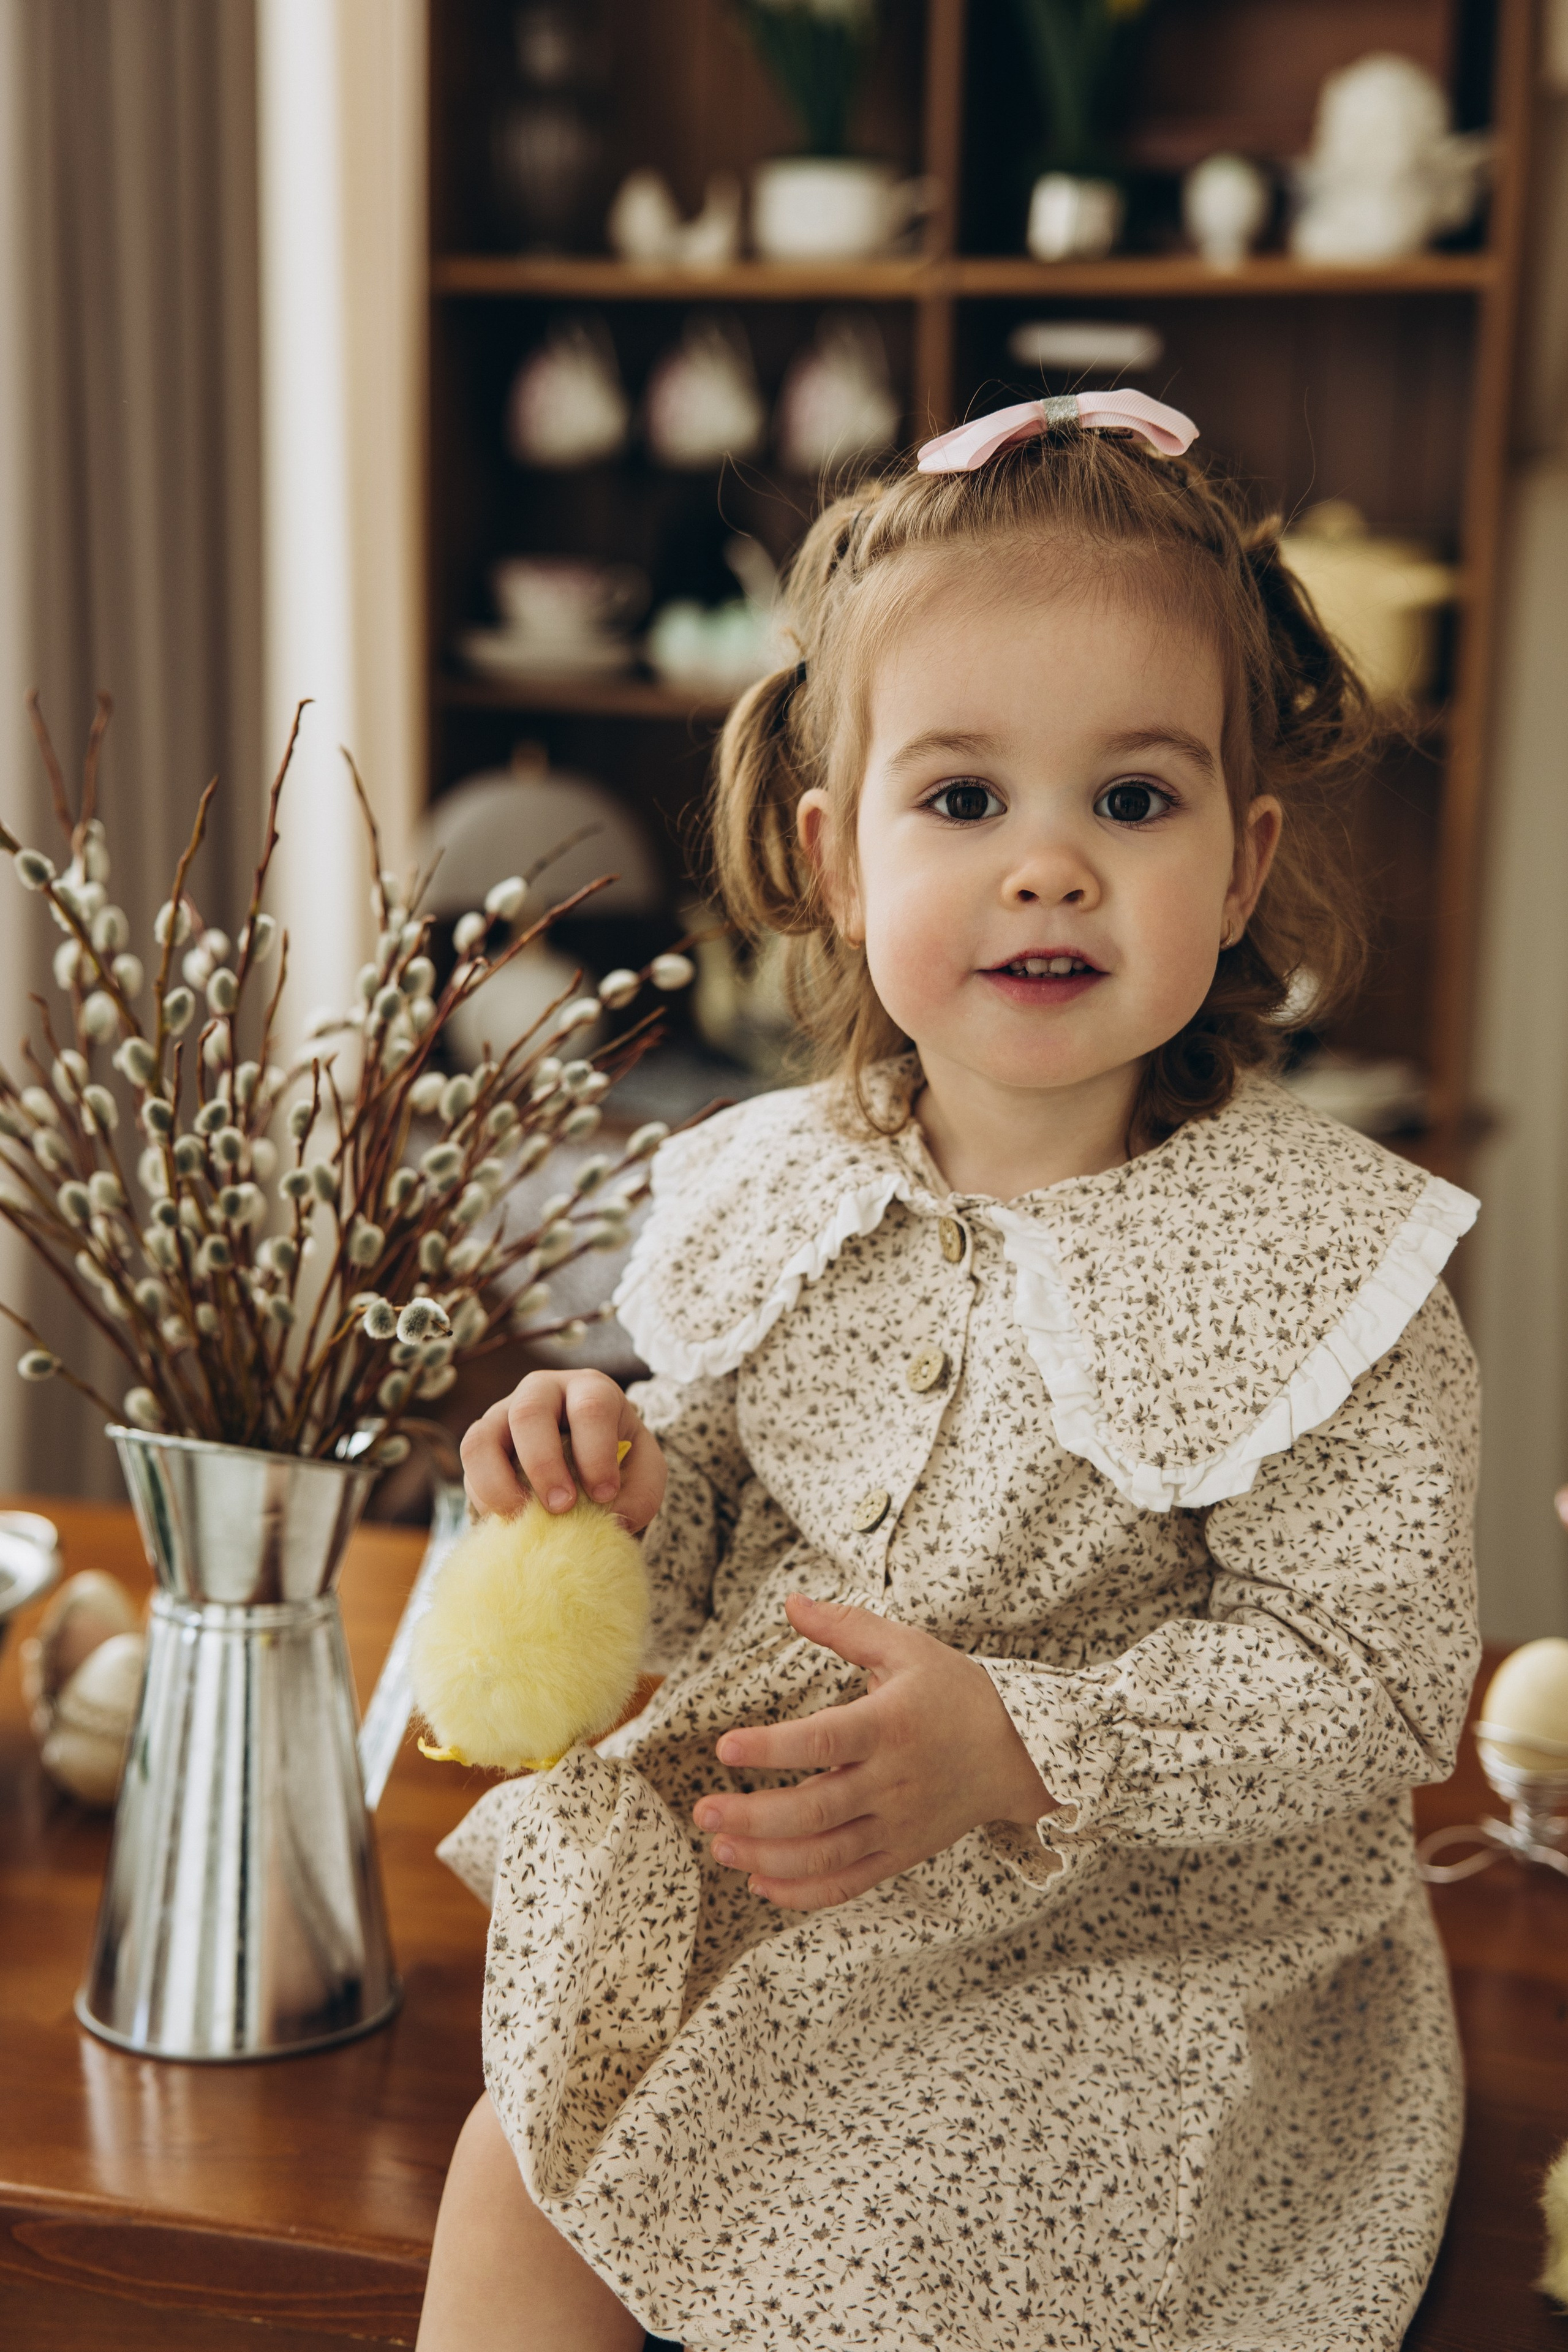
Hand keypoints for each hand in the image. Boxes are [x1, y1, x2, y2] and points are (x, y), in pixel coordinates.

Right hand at [460, 1367, 665, 1530]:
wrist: (587, 1458)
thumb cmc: (618, 1458)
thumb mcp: (644, 1471)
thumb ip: (640, 1494)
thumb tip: (614, 1522)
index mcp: (589, 1390)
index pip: (590, 1408)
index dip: (595, 1453)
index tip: (605, 1495)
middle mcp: (542, 1391)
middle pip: (529, 1413)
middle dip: (543, 1464)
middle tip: (561, 1507)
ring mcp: (504, 1414)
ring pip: (483, 1438)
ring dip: (499, 1483)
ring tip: (522, 1518)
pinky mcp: (481, 1443)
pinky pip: (469, 1466)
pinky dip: (483, 1496)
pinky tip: (508, 1520)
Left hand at [692, 1593, 1056, 1912]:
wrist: (1022, 1755)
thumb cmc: (958, 1696)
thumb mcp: (909, 1648)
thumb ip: (846, 1627)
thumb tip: (791, 1603)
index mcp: (889, 1726)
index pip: (822, 1740)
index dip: (772, 1748)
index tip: (725, 1748)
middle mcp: (891, 1782)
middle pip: (816, 1809)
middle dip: (754, 1817)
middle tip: (703, 1812)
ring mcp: (897, 1825)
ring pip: (826, 1854)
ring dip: (768, 1858)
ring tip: (721, 1849)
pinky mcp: (902, 1853)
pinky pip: (849, 1882)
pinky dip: (805, 1892)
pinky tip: (763, 1885)